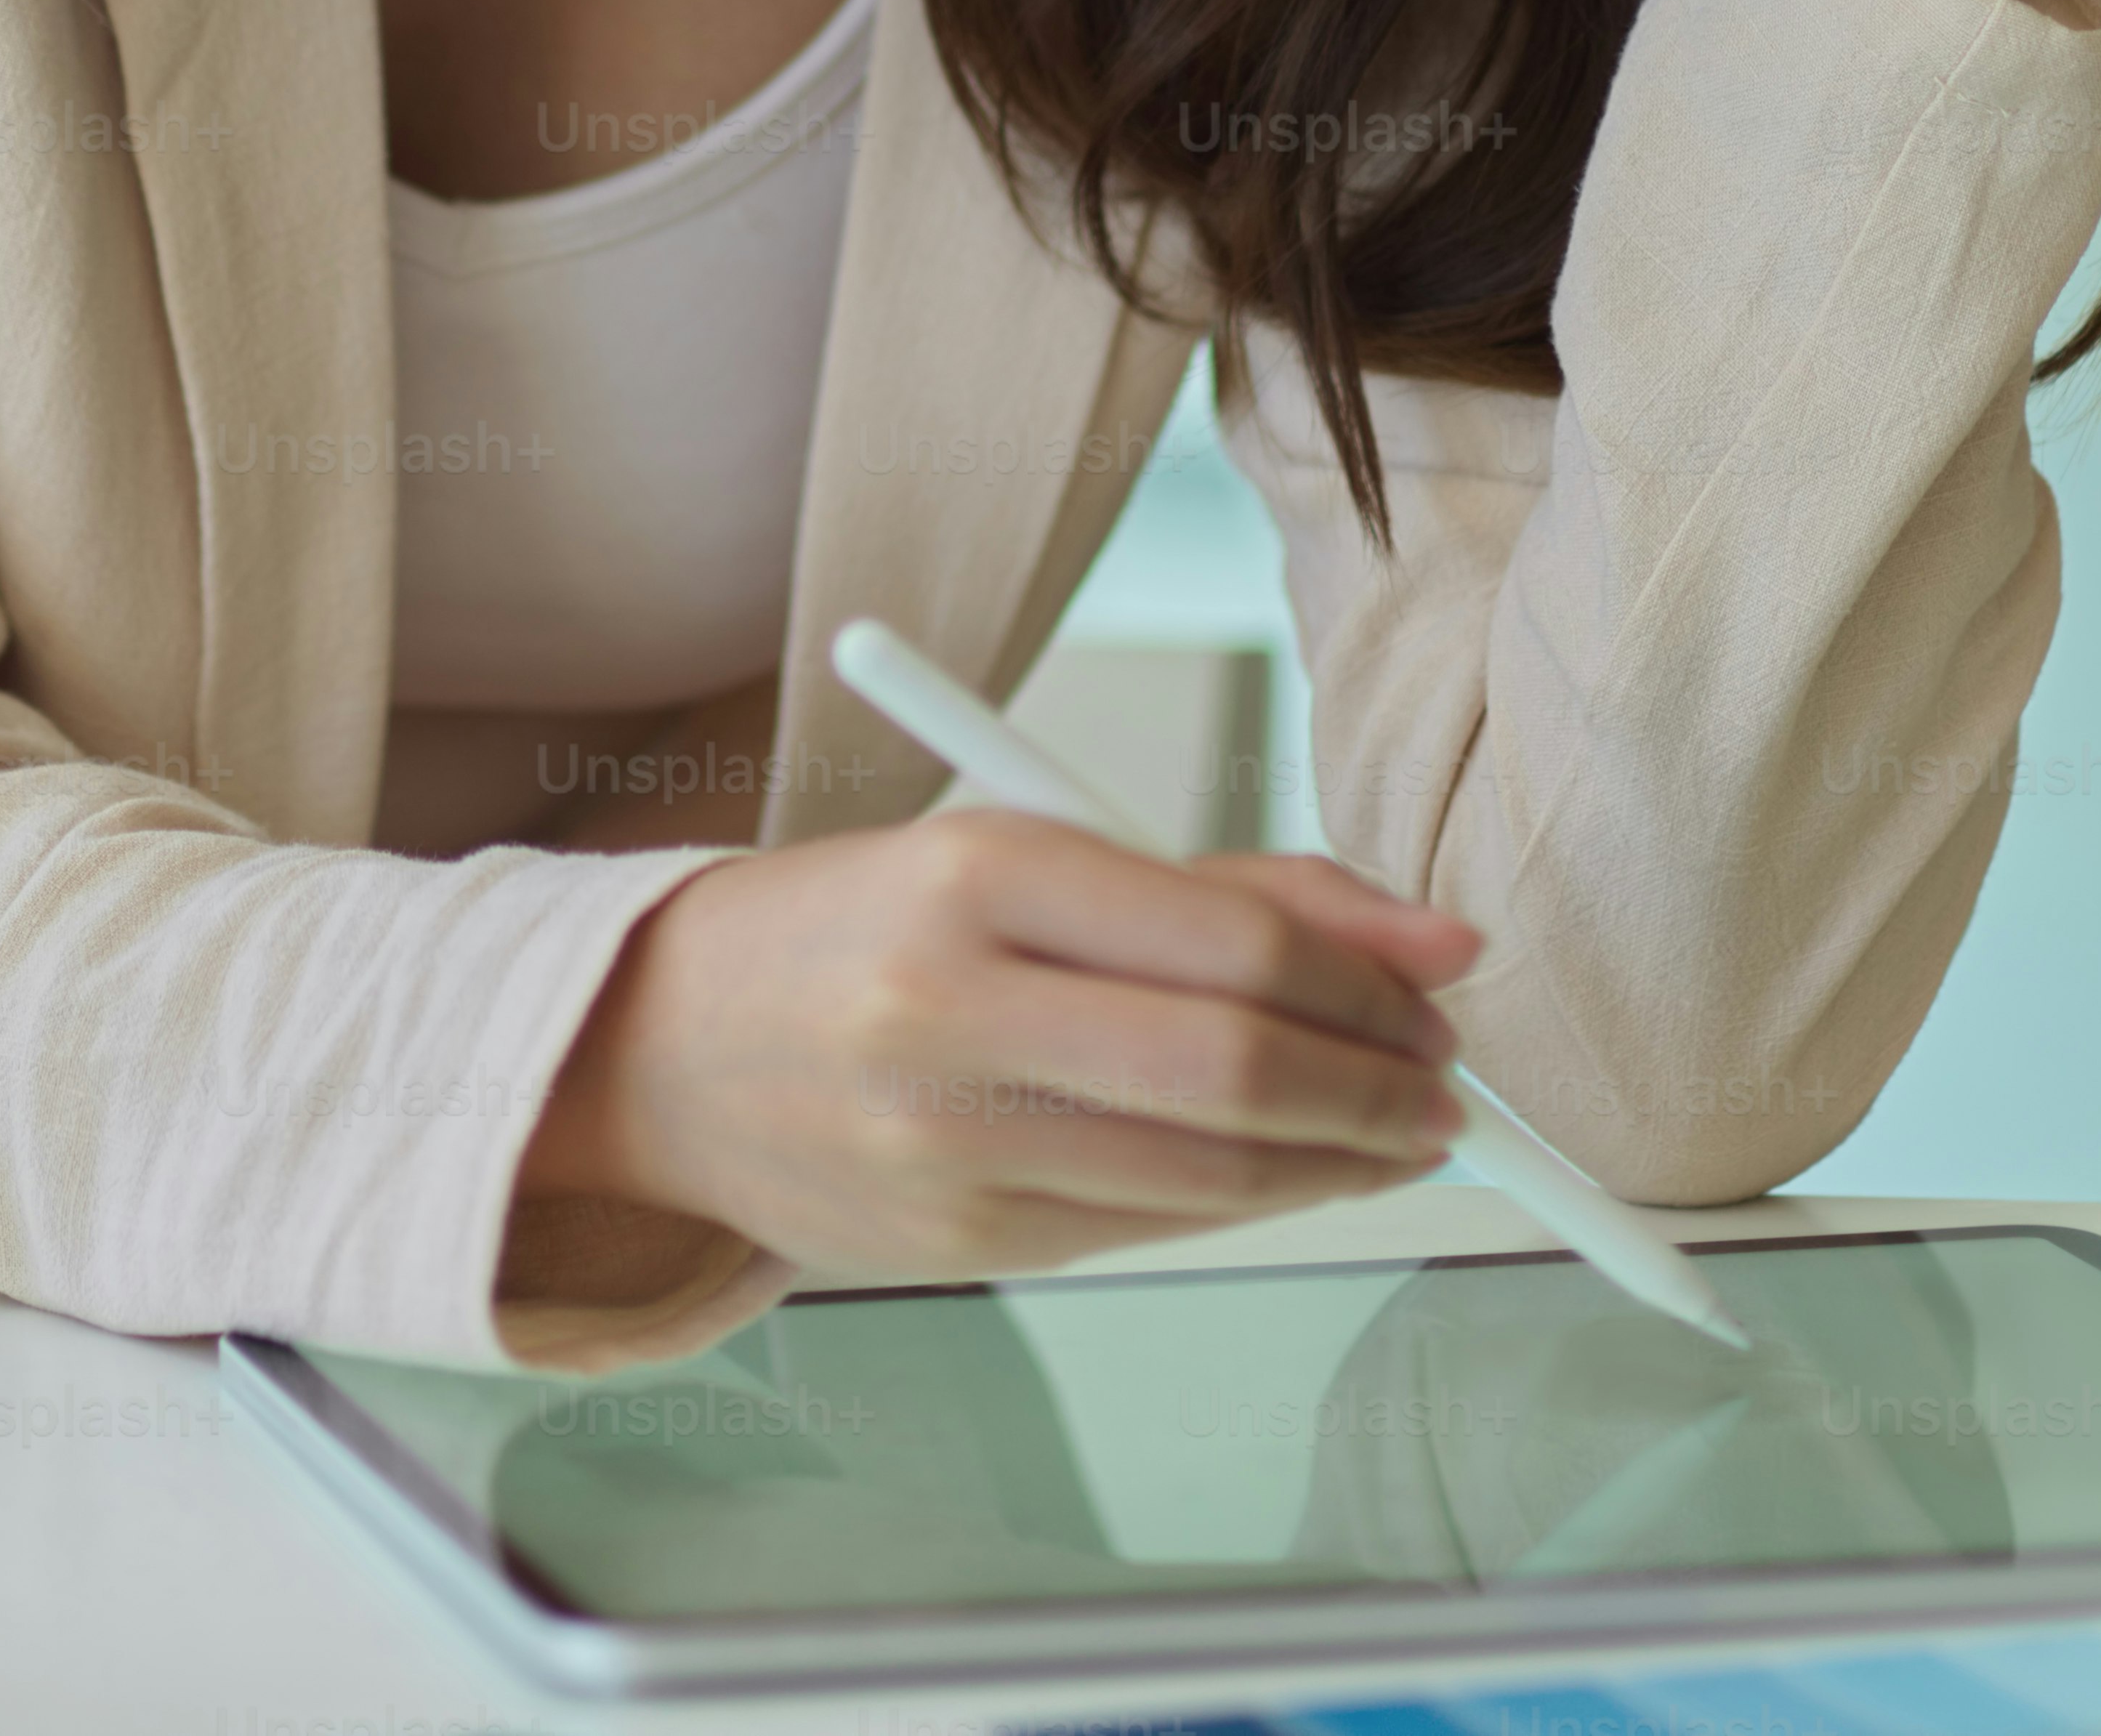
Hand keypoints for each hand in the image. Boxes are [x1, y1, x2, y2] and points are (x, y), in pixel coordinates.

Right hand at [516, 813, 1478, 1278]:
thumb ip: (1225, 892)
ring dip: (1339, 1160)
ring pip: (1208, 1174)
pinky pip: (1148, 1229)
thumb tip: (1433, 948)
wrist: (657, 1049)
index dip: (1369, 978)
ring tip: (1397, 1131)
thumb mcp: (1020, 851)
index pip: (1232, 940)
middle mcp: (948, 1011)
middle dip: (1376, 1086)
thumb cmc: (864, 929)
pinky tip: (1292, 1170)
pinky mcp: (950, 1248)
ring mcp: (943, 1147)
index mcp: (971, 874)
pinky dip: (1249, 1203)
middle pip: (1233, 1071)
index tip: (1443, 984)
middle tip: (1442, 1080)